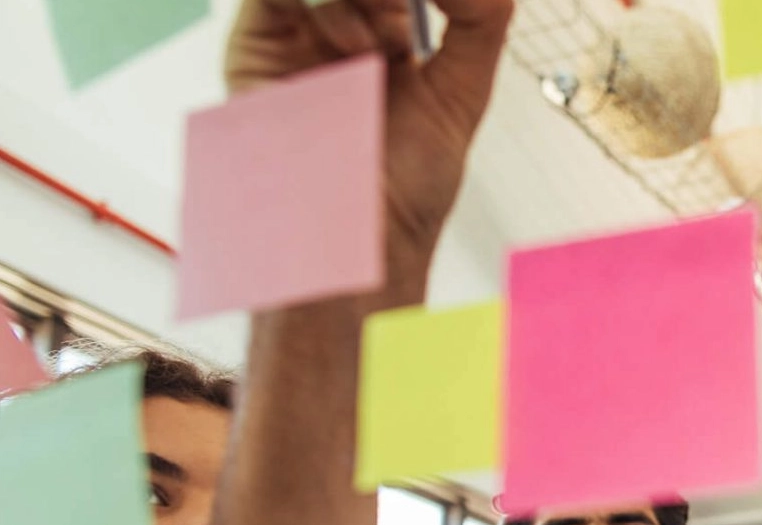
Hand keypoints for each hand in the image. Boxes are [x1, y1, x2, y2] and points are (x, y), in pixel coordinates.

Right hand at [224, 0, 512, 298]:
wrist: (361, 239)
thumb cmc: (406, 190)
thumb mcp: (462, 92)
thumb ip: (478, 22)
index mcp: (389, 37)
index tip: (452, 4)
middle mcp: (342, 30)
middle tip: (411, 22)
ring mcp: (299, 34)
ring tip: (392, 41)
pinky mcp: (258, 44)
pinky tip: (358, 41)